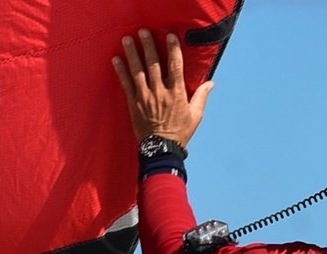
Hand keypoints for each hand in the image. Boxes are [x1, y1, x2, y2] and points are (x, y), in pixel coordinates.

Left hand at [112, 29, 210, 144]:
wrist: (160, 149)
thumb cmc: (180, 133)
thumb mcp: (196, 115)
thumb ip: (201, 96)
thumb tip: (211, 82)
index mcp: (176, 93)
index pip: (175, 66)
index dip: (173, 49)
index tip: (170, 36)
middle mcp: (160, 92)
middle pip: (154, 64)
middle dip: (148, 46)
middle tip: (143, 31)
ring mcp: (145, 97)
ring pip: (138, 71)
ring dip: (132, 54)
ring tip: (127, 40)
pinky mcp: (133, 104)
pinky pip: (126, 84)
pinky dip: (120, 71)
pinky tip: (116, 60)